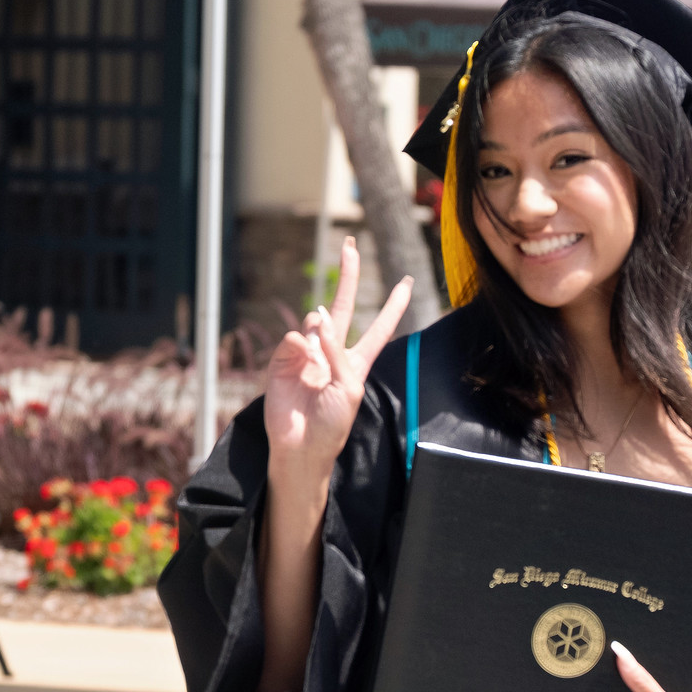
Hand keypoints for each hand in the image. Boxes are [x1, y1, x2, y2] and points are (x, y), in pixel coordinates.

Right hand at [263, 236, 413, 480]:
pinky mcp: (284, 360)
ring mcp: (307, 354)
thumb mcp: (351, 387)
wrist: (302, 445)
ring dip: (319, 325)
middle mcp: (332, 352)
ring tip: (317, 352)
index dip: (394, 306)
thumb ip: (338, 352)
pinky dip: (299, 344)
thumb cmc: (333, 424)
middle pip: (342, 306)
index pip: (379, 327)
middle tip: (351, 245)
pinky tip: (301, 358)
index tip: (408, 281)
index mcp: (356, 361)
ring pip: (314, 320)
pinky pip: (293, 339)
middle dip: (348, 277)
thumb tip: (318, 319)